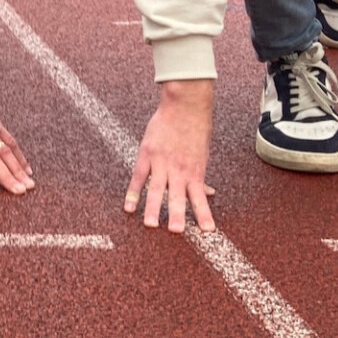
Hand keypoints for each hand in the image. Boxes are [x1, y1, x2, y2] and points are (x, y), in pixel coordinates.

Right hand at [125, 79, 217, 232]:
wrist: (185, 106)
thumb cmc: (196, 130)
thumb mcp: (202, 155)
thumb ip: (200, 177)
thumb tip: (208, 193)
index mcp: (195, 171)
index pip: (199, 197)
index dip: (204, 214)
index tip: (208, 230)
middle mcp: (179, 169)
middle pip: (177, 196)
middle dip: (176, 214)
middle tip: (175, 231)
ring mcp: (162, 162)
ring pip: (157, 189)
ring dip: (153, 208)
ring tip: (150, 224)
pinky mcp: (148, 153)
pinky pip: (139, 176)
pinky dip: (133, 192)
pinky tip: (129, 207)